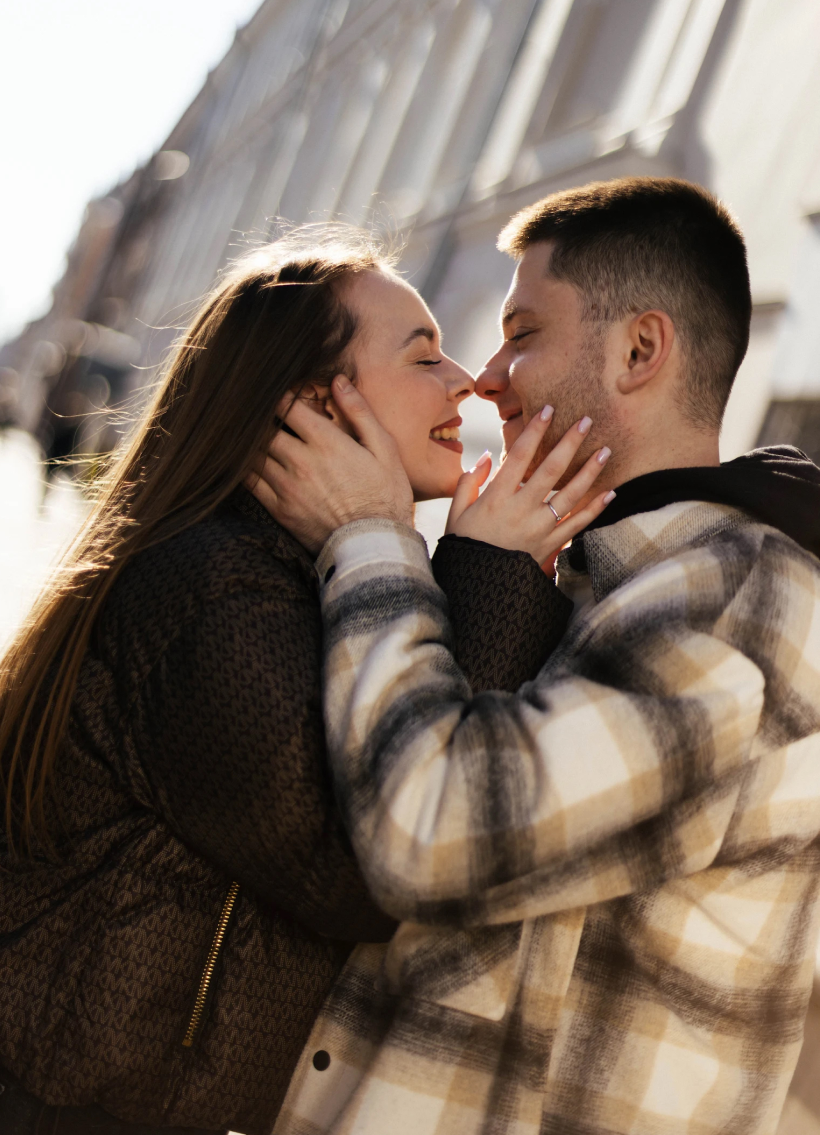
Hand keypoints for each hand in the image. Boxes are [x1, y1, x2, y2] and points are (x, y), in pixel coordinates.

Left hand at [247, 375, 413, 553]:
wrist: (374, 546)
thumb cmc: (386, 496)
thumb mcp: (384, 449)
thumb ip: (360, 413)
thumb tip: (339, 381)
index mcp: (326, 442)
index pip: (287, 407)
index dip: (281, 396)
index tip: (283, 396)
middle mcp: (301, 461)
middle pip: (265, 428)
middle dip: (264, 418)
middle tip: (265, 415)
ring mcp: (287, 486)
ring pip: (253, 453)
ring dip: (253, 442)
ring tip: (255, 436)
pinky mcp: (279, 509)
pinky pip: (250, 482)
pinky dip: (246, 468)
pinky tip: (251, 463)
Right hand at [446, 407, 614, 564]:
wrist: (478, 590)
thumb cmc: (466, 547)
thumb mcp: (456, 514)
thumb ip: (469, 483)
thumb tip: (487, 457)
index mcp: (496, 497)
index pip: (520, 456)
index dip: (535, 431)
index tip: (548, 410)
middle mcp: (520, 509)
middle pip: (551, 469)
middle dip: (570, 442)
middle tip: (587, 421)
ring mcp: (539, 528)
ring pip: (570, 494)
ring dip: (590, 471)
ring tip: (606, 450)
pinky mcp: (550, 545)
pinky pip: (577, 524)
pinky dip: (595, 509)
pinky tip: (610, 493)